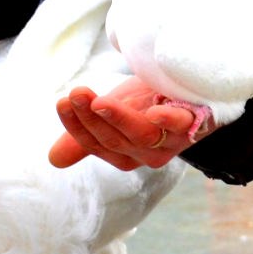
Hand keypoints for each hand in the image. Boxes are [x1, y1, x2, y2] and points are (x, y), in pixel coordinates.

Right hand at [48, 78, 212, 171]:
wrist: (199, 94)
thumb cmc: (154, 105)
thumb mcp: (116, 114)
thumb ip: (89, 135)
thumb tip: (53, 159)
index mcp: (127, 152)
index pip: (96, 144)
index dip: (77, 126)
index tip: (62, 102)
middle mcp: (149, 153)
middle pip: (116, 140)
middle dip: (92, 119)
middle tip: (75, 94)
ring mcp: (174, 141)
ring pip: (143, 135)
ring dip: (119, 118)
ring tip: (99, 101)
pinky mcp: (196, 124)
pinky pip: (184, 126)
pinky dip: (170, 121)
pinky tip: (155, 112)